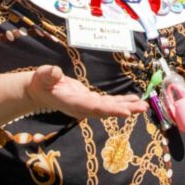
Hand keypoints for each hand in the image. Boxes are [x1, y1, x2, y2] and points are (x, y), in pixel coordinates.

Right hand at [25, 65, 147, 120]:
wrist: (40, 91)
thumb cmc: (41, 82)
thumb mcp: (43, 76)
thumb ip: (49, 74)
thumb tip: (55, 71)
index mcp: (72, 102)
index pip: (93, 107)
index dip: (110, 110)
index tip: (125, 112)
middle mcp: (83, 108)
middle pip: (106, 110)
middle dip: (125, 109)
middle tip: (143, 107)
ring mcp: (88, 106)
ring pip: (110, 108)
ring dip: (127, 107)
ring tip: (144, 105)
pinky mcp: (91, 101)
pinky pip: (109, 103)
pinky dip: (122, 101)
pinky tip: (134, 100)